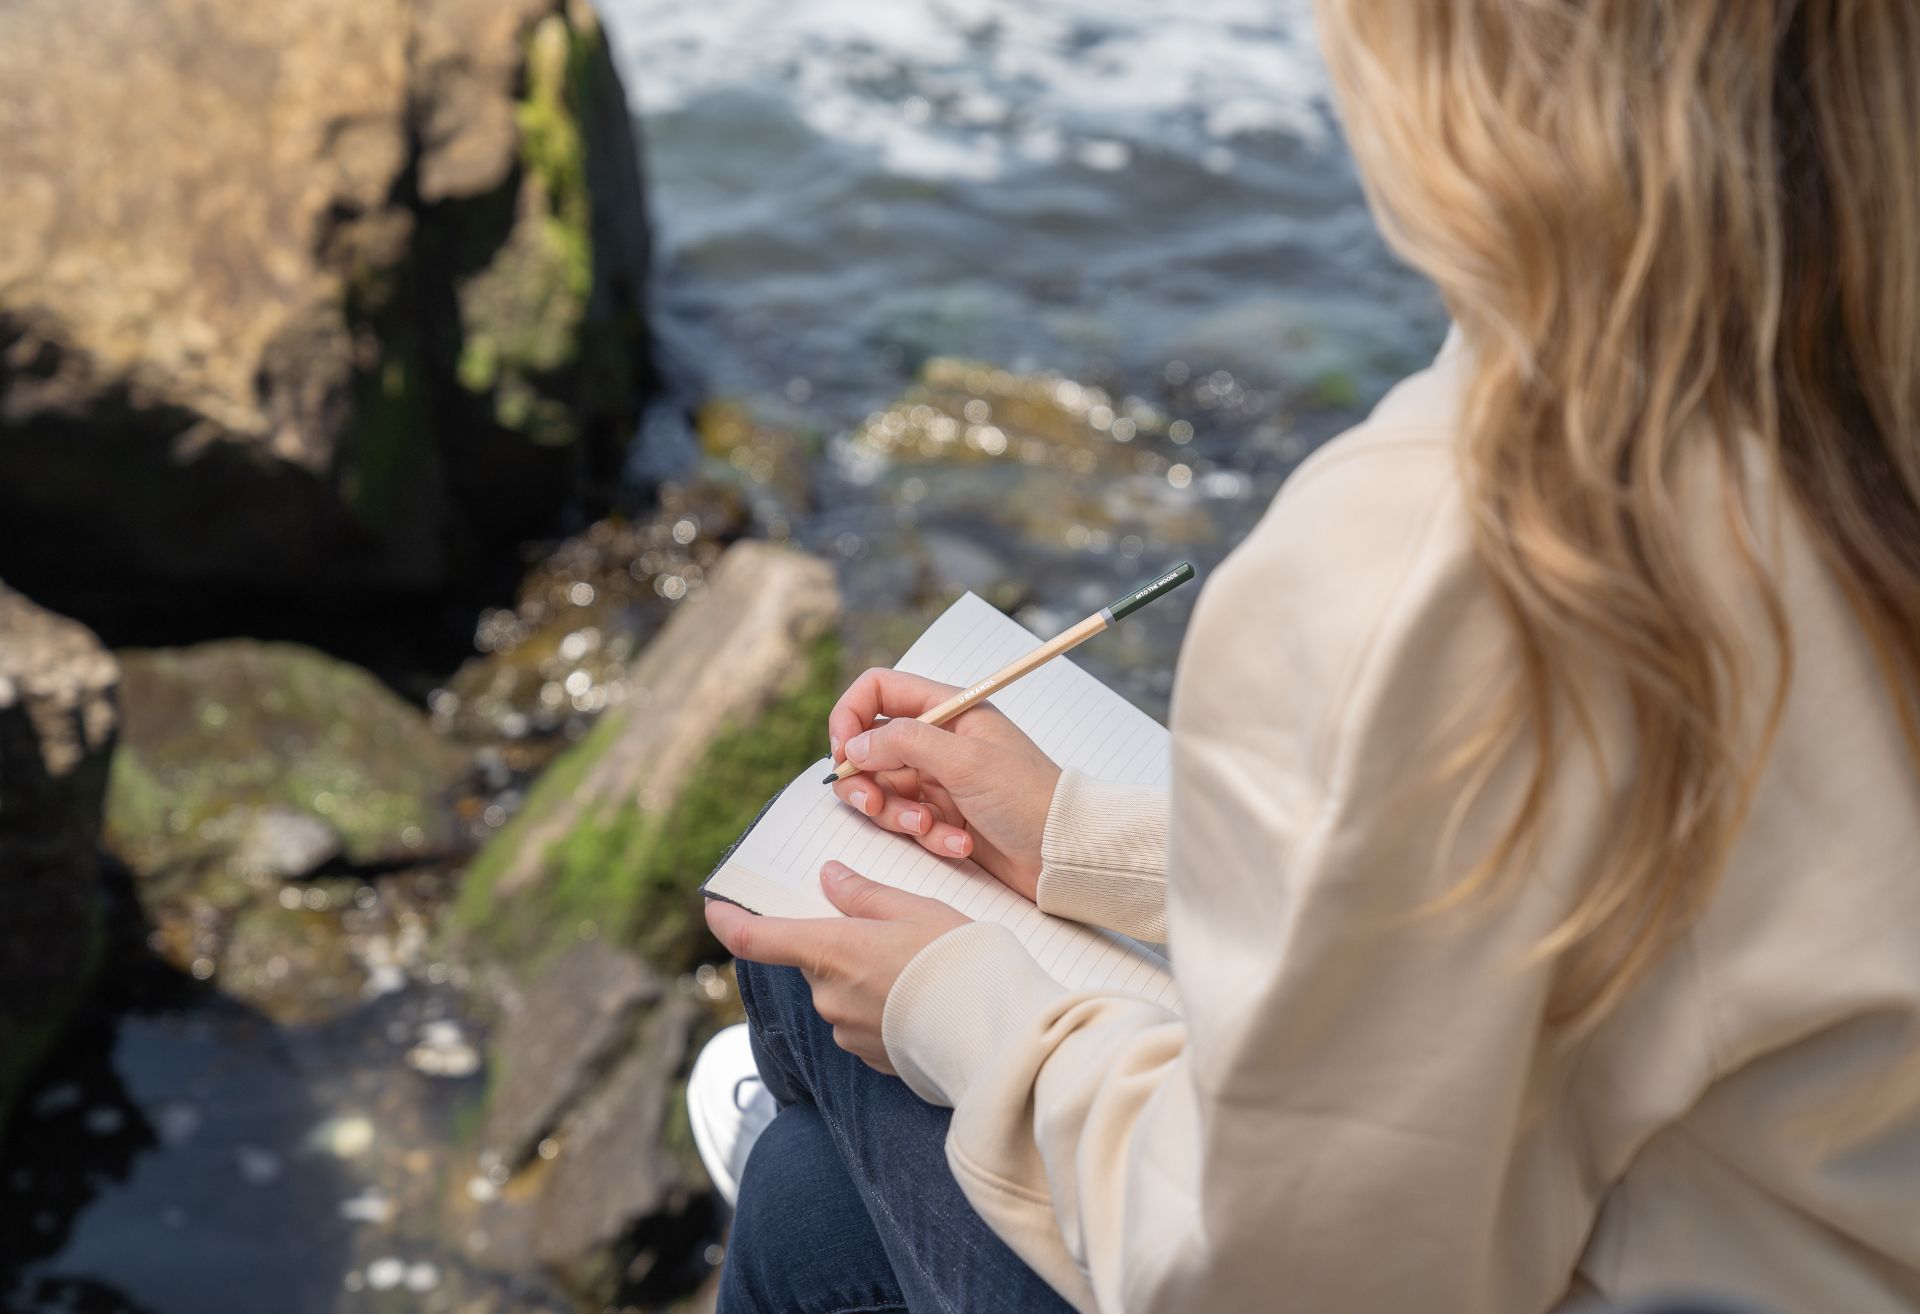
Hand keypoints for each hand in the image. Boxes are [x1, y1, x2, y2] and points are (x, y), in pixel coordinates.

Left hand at [704, 861, 968, 1072]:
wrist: (995, 1032)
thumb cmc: (957, 960)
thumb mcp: (915, 908)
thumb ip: (864, 895)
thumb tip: (829, 879)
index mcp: (830, 950)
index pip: (754, 939)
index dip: (727, 921)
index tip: (714, 907)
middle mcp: (827, 995)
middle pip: (813, 961)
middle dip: (839, 944)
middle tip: (888, 930)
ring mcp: (846, 1031)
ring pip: (839, 992)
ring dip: (864, 977)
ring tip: (918, 967)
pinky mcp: (870, 1057)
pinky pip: (862, 1022)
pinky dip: (882, 1007)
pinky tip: (922, 999)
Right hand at [828, 668, 1061, 900]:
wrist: (1064, 853)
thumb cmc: (1029, 798)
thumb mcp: (966, 761)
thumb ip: (905, 743)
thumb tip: (854, 746)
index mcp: (949, 709)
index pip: (878, 691)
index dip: (850, 717)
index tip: (843, 753)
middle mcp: (938, 740)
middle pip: (869, 748)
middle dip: (865, 780)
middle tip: (874, 804)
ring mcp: (938, 779)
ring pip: (883, 790)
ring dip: (897, 814)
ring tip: (929, 827)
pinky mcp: (942, 816)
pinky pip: (908, 822)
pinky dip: (927, 836)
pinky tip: (959, 842)